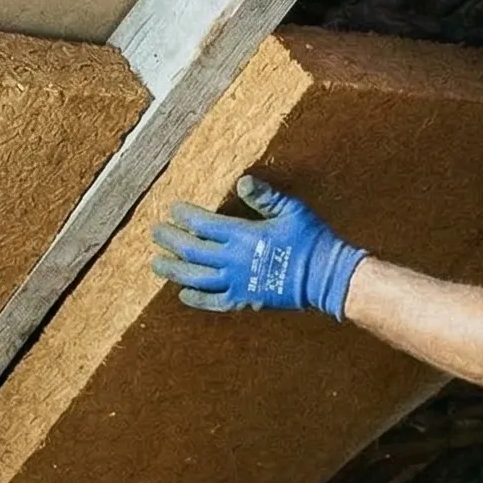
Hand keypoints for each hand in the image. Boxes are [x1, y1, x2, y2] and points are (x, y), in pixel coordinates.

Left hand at [149, 175, 368, 318]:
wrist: (326, 277)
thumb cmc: (311, 239)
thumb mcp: (291, 210)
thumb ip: (264, 197)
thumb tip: (242, 180)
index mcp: (243, 234)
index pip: (203, 223)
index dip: (185, 216)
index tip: (173, 209)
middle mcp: (233, 260)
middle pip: (192, 250)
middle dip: (170, 240)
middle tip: (155, 233)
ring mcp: (236, 282)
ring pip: (195, 277)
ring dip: (173, 269)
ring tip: (156, 263)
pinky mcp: (243, 300)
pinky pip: (213, 302)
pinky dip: (196, 298)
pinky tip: (183, 293)